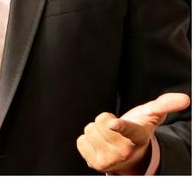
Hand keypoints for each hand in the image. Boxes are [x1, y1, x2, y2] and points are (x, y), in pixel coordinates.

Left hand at [76, 92, 190, 173]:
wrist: (130, 154)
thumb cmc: (139, 130)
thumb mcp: (151, 116)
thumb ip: (165, 105)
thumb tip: (185, 98)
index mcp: (138, 137)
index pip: (128, 130)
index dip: (120, 126)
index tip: (113, 123)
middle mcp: (124, 151)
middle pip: (99, 123)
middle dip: (104, 121)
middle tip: (115, 128)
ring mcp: (110, 160)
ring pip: (89, 131)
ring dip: (96, 130)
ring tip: (109, 136)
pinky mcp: (95, 164)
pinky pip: (81, 141)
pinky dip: (87, 140)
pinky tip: (100, 144)